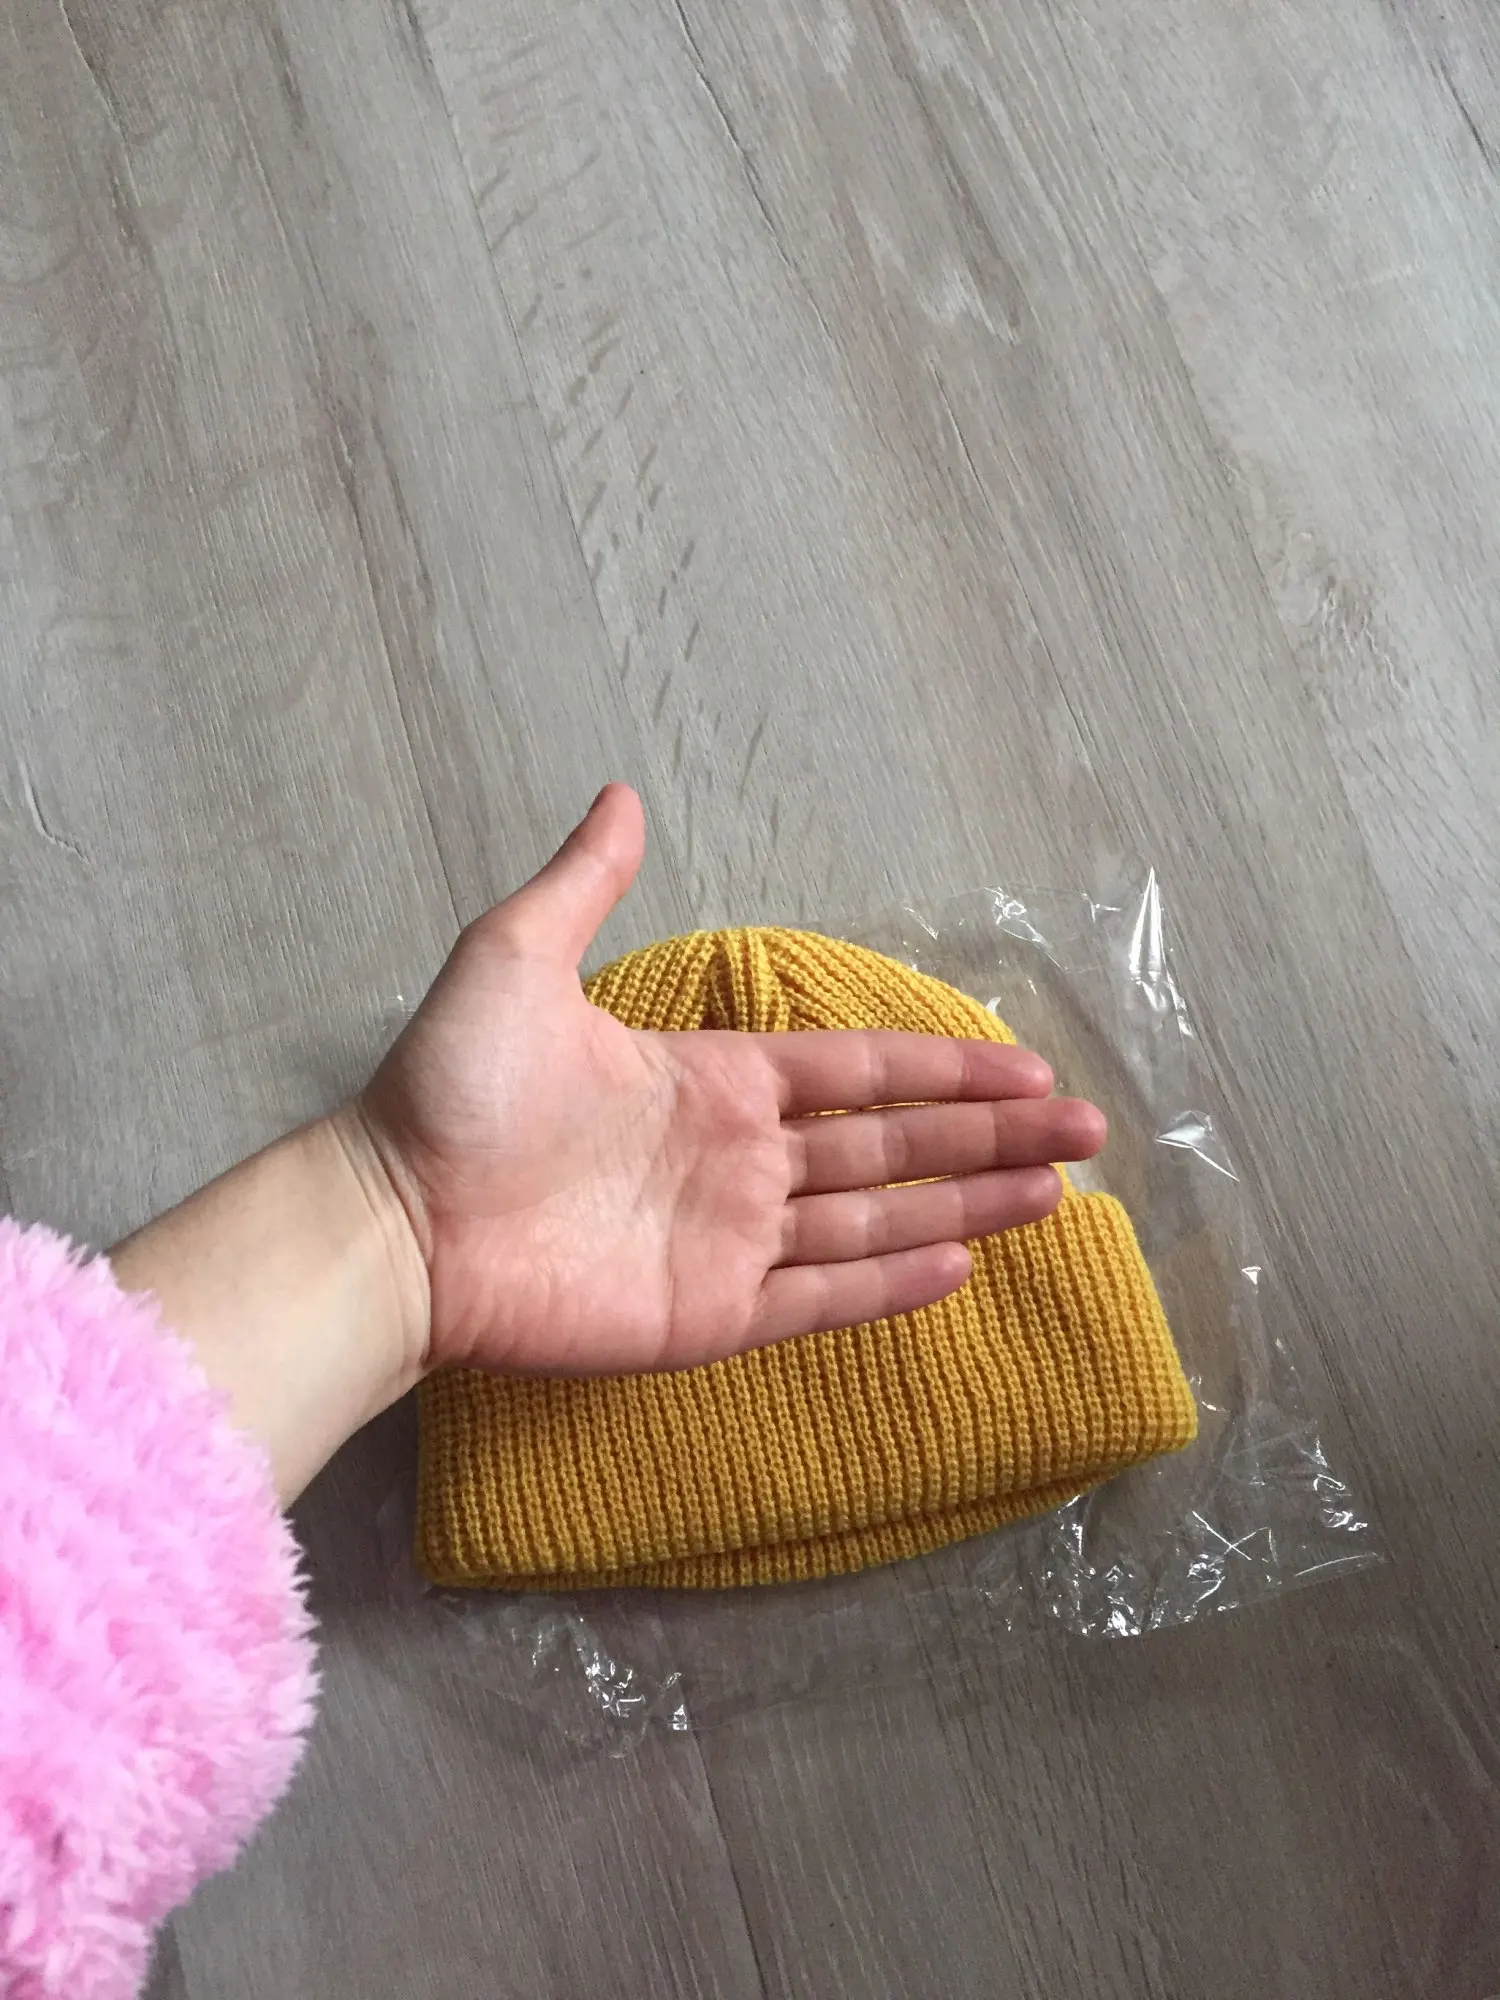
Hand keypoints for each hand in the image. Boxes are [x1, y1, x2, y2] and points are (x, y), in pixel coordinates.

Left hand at [354, 785, 1105, 1379]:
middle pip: (893, 1147)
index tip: (1026, 1065)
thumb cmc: (450, 1091)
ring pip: (875, 1222)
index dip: (943, 1069)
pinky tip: (960, 1264)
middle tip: (1086, 1134)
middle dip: (990, 1139)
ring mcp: (727, 1242)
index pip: (856, 1071)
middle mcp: (737, 1160)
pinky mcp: (706, 1317)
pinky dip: (888, 1286)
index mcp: (713, 1080)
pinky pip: (817, 1300)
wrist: (394, 1217)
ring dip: (967, 1206)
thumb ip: (586, 882)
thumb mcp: (516, 958)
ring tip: (1055, 1195)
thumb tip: (623, 792)